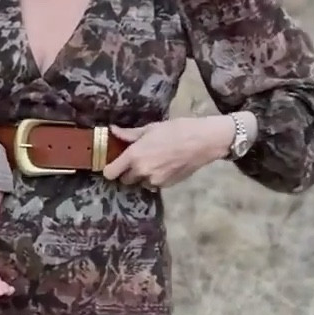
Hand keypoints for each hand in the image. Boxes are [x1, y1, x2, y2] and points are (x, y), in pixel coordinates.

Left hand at [104, 116, 240, 188]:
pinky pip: (153, 185)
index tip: (114, 164)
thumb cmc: (176, 130)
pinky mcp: (166, 186)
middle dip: (127, 172)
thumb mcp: (150, 128)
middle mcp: (141, 171)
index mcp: (134, 156)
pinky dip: (155, 179)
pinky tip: (164, 166)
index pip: (110, 173)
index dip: (110, 169)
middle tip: (136, 161)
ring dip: (142, 177)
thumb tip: (113, 131)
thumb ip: (129, 134)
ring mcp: (154, 181)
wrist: (202, 141)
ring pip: (140, 183)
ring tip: (153, 162)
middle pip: (124, 180)